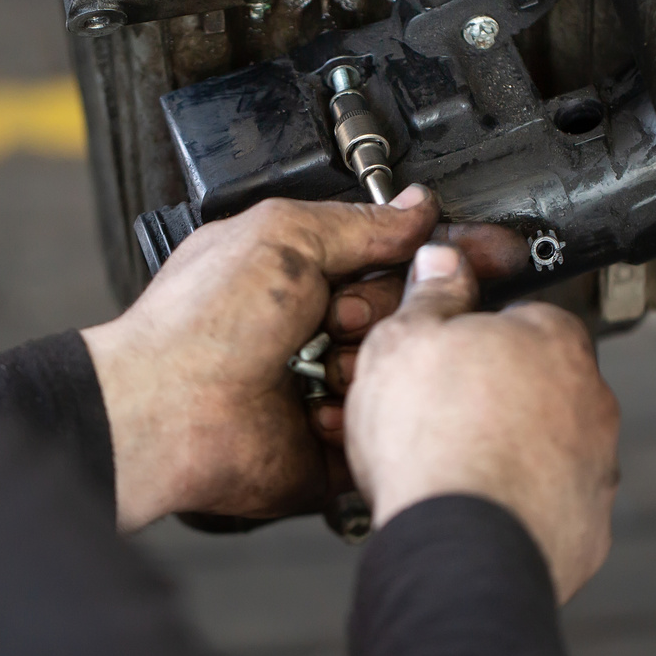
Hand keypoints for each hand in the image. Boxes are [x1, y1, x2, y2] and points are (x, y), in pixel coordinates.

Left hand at [81, 187, 524, 530]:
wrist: (169, 411)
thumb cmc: (199, 323)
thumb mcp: (285, 236)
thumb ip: (361, 223)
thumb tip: (416, 207)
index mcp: (306, 272)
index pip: (398, 257)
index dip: (444, 255)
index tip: (486, 252)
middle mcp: (320, 328)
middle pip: (410, 310)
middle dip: (385, 309)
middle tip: (339, 313)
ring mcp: (328, 387)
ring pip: (406, 369)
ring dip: (370, 362)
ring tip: (323, 363)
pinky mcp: (333, 447)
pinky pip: (386, 431)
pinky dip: (362, 416)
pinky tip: (319, 406)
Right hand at [343, 244, 619, 602]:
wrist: (458, 546)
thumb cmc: (433, 440)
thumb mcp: (404, 339)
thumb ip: (431, 295)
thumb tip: (441, 262)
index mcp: (552, 338)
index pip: (522, 315)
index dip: (477, 333)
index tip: (446, 351)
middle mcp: (589, 398)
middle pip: (539, 381)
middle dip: (497, 393)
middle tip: (440, 412)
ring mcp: (595, 466)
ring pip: (548, 444)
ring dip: (510, 450)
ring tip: (451, 466)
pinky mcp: (587, 526)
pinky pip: (550, 503)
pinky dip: (518, 504)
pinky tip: (474, 507)